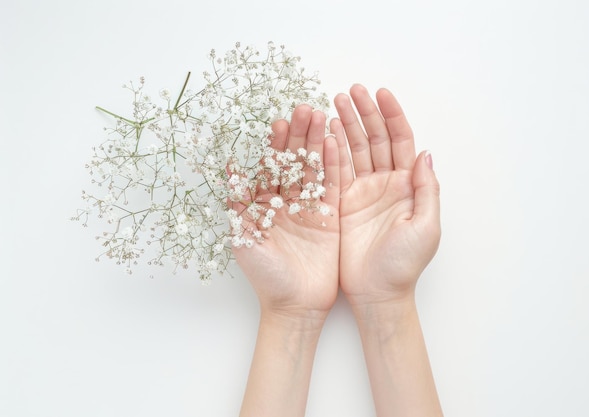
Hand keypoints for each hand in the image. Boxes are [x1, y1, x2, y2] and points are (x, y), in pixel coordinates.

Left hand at [236, 105, 341, 416]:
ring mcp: (310, 208)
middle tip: (305, 109)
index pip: (271, 168)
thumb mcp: (244, 238)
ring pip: (314, 169)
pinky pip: (333, 187)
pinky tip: (337, 143)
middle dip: (299, 136)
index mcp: (264, 205)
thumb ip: (239, 203)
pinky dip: (335, 166)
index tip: (280, 122)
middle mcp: (287, 202)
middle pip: (294, 162)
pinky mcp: (330, 217)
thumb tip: (228, 168)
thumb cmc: (265, 276)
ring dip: (318, 144)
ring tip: (322, 117)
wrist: (295, 304)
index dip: (276, 145)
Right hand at [332, 84, 440, 306]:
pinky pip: (336, 171)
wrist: (378, 293)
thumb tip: (426, 154)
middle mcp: (385, 183)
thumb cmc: (405, 265)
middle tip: (350, 91)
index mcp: (408, 185)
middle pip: (376, 139)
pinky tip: (323, 132)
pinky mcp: (342, 203)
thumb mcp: (426, 227)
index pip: (402, 141)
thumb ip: (427, 190)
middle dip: (364, 114)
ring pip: (355, 151)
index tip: (380, 94)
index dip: (392, 116)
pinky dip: (330, 151)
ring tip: (332, 102)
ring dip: (345, 126)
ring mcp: (363, 192)